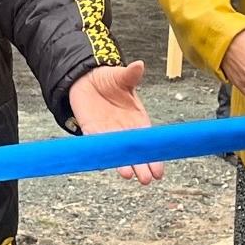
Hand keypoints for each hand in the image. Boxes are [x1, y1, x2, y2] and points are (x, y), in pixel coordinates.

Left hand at [68, 61, 161, 183]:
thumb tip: (138, 65)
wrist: (85, 79)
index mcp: (137, 119)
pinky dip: (99, 154)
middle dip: (141, 165)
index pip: (147, 140)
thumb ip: (130, 74)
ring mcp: (108, 132)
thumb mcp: (121, 76)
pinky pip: (96, 145)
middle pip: (135, 151)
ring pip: (117, 152)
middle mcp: (125, 130)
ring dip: (122, 164)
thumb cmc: (108, 80)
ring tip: (129, 175)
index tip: (159, 168)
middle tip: (147, 179)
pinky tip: (102, 164)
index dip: (153, 154)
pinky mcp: (91, 131)